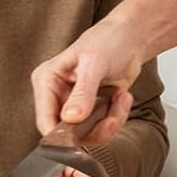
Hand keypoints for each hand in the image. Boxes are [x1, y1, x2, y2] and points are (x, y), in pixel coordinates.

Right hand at [31, 22, 140, 145]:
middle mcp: (57, 96)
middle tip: (112, 116)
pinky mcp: (92, 111)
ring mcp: (75, 105)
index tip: (83, 138)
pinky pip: (102, 129)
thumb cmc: (108, 41)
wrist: (131, 38)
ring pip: (87, 134)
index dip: (62, 135)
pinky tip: (122, 97)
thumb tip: (71, 117)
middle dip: (94, 128)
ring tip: (120, 98)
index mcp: (47, 80)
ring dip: (109, 121)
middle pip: (67, 133)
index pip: (45, 120)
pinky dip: (116, 117)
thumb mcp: (94, 63)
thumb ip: (83, 92)